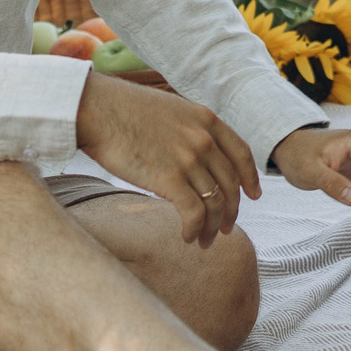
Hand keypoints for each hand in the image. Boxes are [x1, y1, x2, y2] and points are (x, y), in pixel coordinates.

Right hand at [73, 73, 261, 247]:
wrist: (97, 109)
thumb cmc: (123, 110)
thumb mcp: (170, 110)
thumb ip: (189, 129)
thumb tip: (195, 155)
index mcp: (206, 119)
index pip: (242, 154)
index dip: (251, 178)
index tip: (253, 195)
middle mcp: (204, 139)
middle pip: (231, 185)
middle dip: (231, 212)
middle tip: (226, 229)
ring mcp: (188, 159)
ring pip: (215, 204)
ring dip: (212, 228)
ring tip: (204, 241)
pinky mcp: (169, 178)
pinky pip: (194, 213)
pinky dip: (194, 230)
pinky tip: (186, 237)